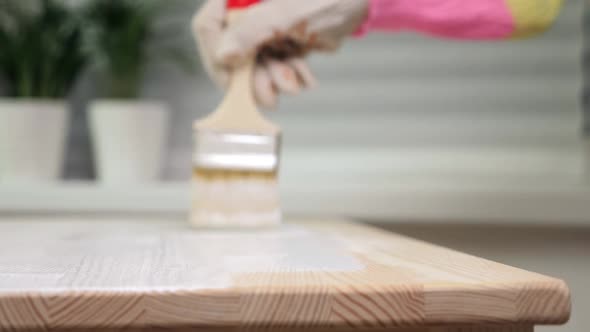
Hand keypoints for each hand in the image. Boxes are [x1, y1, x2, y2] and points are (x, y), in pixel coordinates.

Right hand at [192, 0, 367, 108]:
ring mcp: (262, 25)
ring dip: (274, 78)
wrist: (362, 2)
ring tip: (295, 82)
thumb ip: (253, 30)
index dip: (216, 56)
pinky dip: (288, 75)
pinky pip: (273, 66)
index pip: (208, 25)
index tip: (232, 81)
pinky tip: (305, 76)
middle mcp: (246, 8)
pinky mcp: (278, 40)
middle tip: (270, 96)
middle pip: (230, 50)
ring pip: (253, 63)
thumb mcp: (289, 14)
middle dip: (254, 75)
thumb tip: (223, 54)